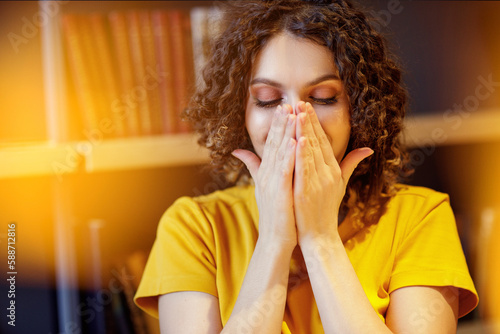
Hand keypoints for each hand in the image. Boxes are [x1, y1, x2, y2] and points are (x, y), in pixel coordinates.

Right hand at [232, 105, 297, 248]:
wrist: (275, 239)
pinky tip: (294, 142)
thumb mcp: (262, 186)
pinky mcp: (280, 193)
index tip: (284, 107)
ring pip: (280, 153)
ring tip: (292, 115)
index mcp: (266, 172)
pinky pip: (285, 171)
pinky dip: (289, 156)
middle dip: (281, 123)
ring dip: (285, 133)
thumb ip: (252, 166)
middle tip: (287, 103)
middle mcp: (267, 174)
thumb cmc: (274, 213)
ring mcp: (273, 183)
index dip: (277, 125)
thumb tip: (237, 150)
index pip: (272, 143)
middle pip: (275, 144)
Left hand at [293, 102, 372, 244]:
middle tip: (299, 102)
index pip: (323, 141)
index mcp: (333, 170)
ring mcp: (318, 182)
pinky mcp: (307, 192)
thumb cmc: (326, 209)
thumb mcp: (341, 184)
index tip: (306, 106)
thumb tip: (368, 148)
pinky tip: (298, 140)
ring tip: (297, 113)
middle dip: (308, 121)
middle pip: (317, 142)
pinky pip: (305, 170)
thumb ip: (350, 164)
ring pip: (311, 152)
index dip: (315, 123)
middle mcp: (328, 173)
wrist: (320, 235)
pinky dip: (302, 155)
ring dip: (304, 132)